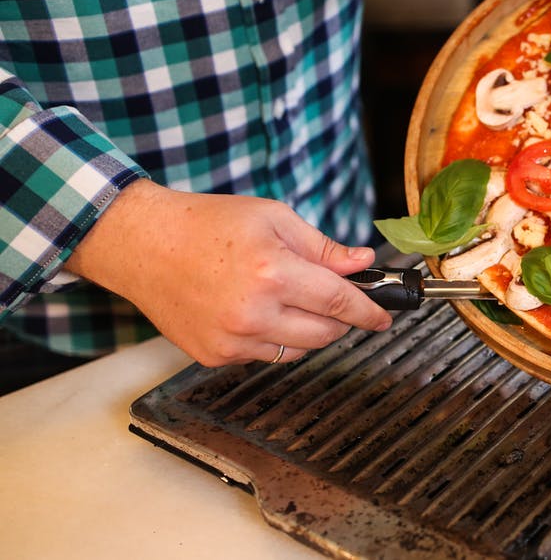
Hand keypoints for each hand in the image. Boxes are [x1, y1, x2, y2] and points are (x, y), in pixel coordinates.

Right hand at [65, 179, 391, 365]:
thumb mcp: (273, 218)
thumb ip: (323, 247)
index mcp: (273, 273)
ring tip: (290, 297)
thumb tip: (362, 264)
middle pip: (325, 333)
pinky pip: (266, 355)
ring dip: (310, 330)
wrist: (143, 244)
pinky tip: (259, 310)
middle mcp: (253, 313)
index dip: (369, 311)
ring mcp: (232, 340)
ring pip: (299, 350)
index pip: (340, 302)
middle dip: (342, 319)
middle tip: (335, 298)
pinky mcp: (215, 356)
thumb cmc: (206, 223)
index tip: (384, 317)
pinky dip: (275, 338)